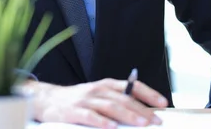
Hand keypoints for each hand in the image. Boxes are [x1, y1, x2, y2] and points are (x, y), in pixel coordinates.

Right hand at [25, 79, 168, 127]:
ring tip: (142, 123)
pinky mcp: (73, 111)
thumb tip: (142, 112)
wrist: (47, 99)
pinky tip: (111, 127)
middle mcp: (98, 90)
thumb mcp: (98, 95)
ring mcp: (86, 100)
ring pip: (110, 106)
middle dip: (142, 109)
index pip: (131, 86)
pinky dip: (101, 121)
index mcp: (106, 85)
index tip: (163, 102)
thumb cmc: (78, 99)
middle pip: (124, 99)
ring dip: (128, 115)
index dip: (148, 93)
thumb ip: (117, 100)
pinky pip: (89, 116)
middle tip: (157, 120)